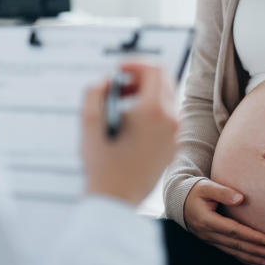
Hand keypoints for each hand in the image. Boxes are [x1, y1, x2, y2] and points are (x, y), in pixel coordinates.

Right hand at [83, 62, 178, 205]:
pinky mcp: (173, 145)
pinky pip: (167, 116)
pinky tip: (129, 125)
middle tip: (116, 88)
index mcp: (153, 110)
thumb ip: (94, 92)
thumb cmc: (101, 164)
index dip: (135, 63)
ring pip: (165, 98)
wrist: (116, 201)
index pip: (155, 69)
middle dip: (139, 78)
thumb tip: (106, 79)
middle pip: (163, 81)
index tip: (117, 70)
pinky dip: (151, 111)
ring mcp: (175, 134)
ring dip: (144, 94)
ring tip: (120, 107)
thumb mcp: (89, 123)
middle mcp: (171, 119)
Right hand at [184, 179, 264, 264]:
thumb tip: (241, 199)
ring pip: (233, 251)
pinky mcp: (211, 240)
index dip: (250, 236)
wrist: (179, 200)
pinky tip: (253, 263)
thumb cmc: (195, 190)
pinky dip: (242, 258)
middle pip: (235, 244)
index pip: (233, 230)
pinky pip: (228, 251)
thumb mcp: (207, 186)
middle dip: (255, 250)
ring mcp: (209, 239)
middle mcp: (208, 233)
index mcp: (207, 220)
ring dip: (251, 257)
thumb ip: (223, 192)